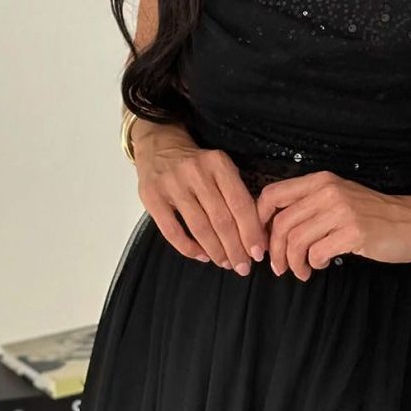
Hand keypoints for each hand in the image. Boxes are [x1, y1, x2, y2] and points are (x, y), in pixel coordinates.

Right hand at [135, 132, 267, 273]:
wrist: (159, 144)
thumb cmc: (196, 163)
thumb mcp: (220, 167)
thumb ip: (235, 193)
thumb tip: (255, 234)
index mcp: (218, 163)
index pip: (240, 203)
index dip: (251, 232)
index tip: (258, 252)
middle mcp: (196, 172)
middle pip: (221, 219)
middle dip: (235, 248)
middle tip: (243, 266)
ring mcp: (172, 184)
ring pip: (199, 227)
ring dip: (215, 251)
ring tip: (226, 263)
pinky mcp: (151, 197)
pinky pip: (172, 231)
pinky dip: (189, 248)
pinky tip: (202, 256)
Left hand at [255, 171, 410, 279]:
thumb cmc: (376, 216)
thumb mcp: (340, 199)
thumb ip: (311, 206)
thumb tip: (275, 229)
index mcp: (321, 181)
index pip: (273, 194)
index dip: (259, 220)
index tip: (262, 240)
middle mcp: (329, 191)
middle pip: (282, 223)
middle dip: (275, 251)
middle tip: (279, 267)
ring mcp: (342, 211)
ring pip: (296, 240)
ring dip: (293, 262)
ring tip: (301, 271)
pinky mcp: (354, 232)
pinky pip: (317, 252)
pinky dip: (312, 264)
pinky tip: (320, 266)